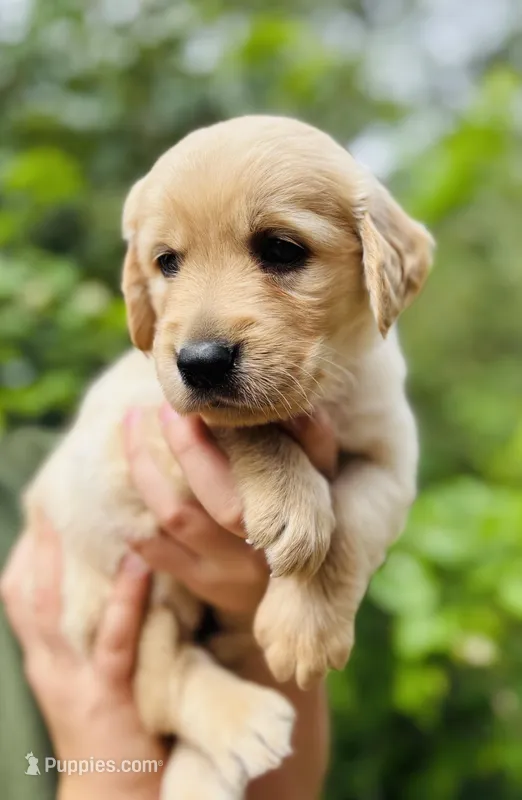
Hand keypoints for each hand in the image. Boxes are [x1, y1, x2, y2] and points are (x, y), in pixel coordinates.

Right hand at [1, 520, 164, 799]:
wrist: (113, 794)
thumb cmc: (108, 728)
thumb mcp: (84, 678)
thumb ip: (87, 635)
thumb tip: (111, 576)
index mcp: (44, 658)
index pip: (18, 597)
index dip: (24, 553)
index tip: (38, 510)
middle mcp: (49, 665)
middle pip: (27, 594)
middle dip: (35, 546)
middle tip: (49, 498)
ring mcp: (75, 680)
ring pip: (56, 611)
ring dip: (65, 562)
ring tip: (85, 514)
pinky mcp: (111, 694)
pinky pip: (114, 639)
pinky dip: (124, 599)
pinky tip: (138, 564)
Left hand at [123, 405, 337, 621]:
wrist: (308, 584)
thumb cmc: (312, 513)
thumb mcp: (324, 479)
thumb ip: (315, 441)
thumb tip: (296, 407)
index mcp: (277, 527)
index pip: (225, 491)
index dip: (195, 449)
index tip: (184, 409)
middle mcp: (244, 557)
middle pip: (183, 511)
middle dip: (157, 456)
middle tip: (149, 409)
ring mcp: (218, 574)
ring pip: (165, 525)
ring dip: (141, 473)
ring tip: (132, 426)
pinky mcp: (200, 583)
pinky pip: (154, 551)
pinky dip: (135, 515)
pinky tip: (126, 477)